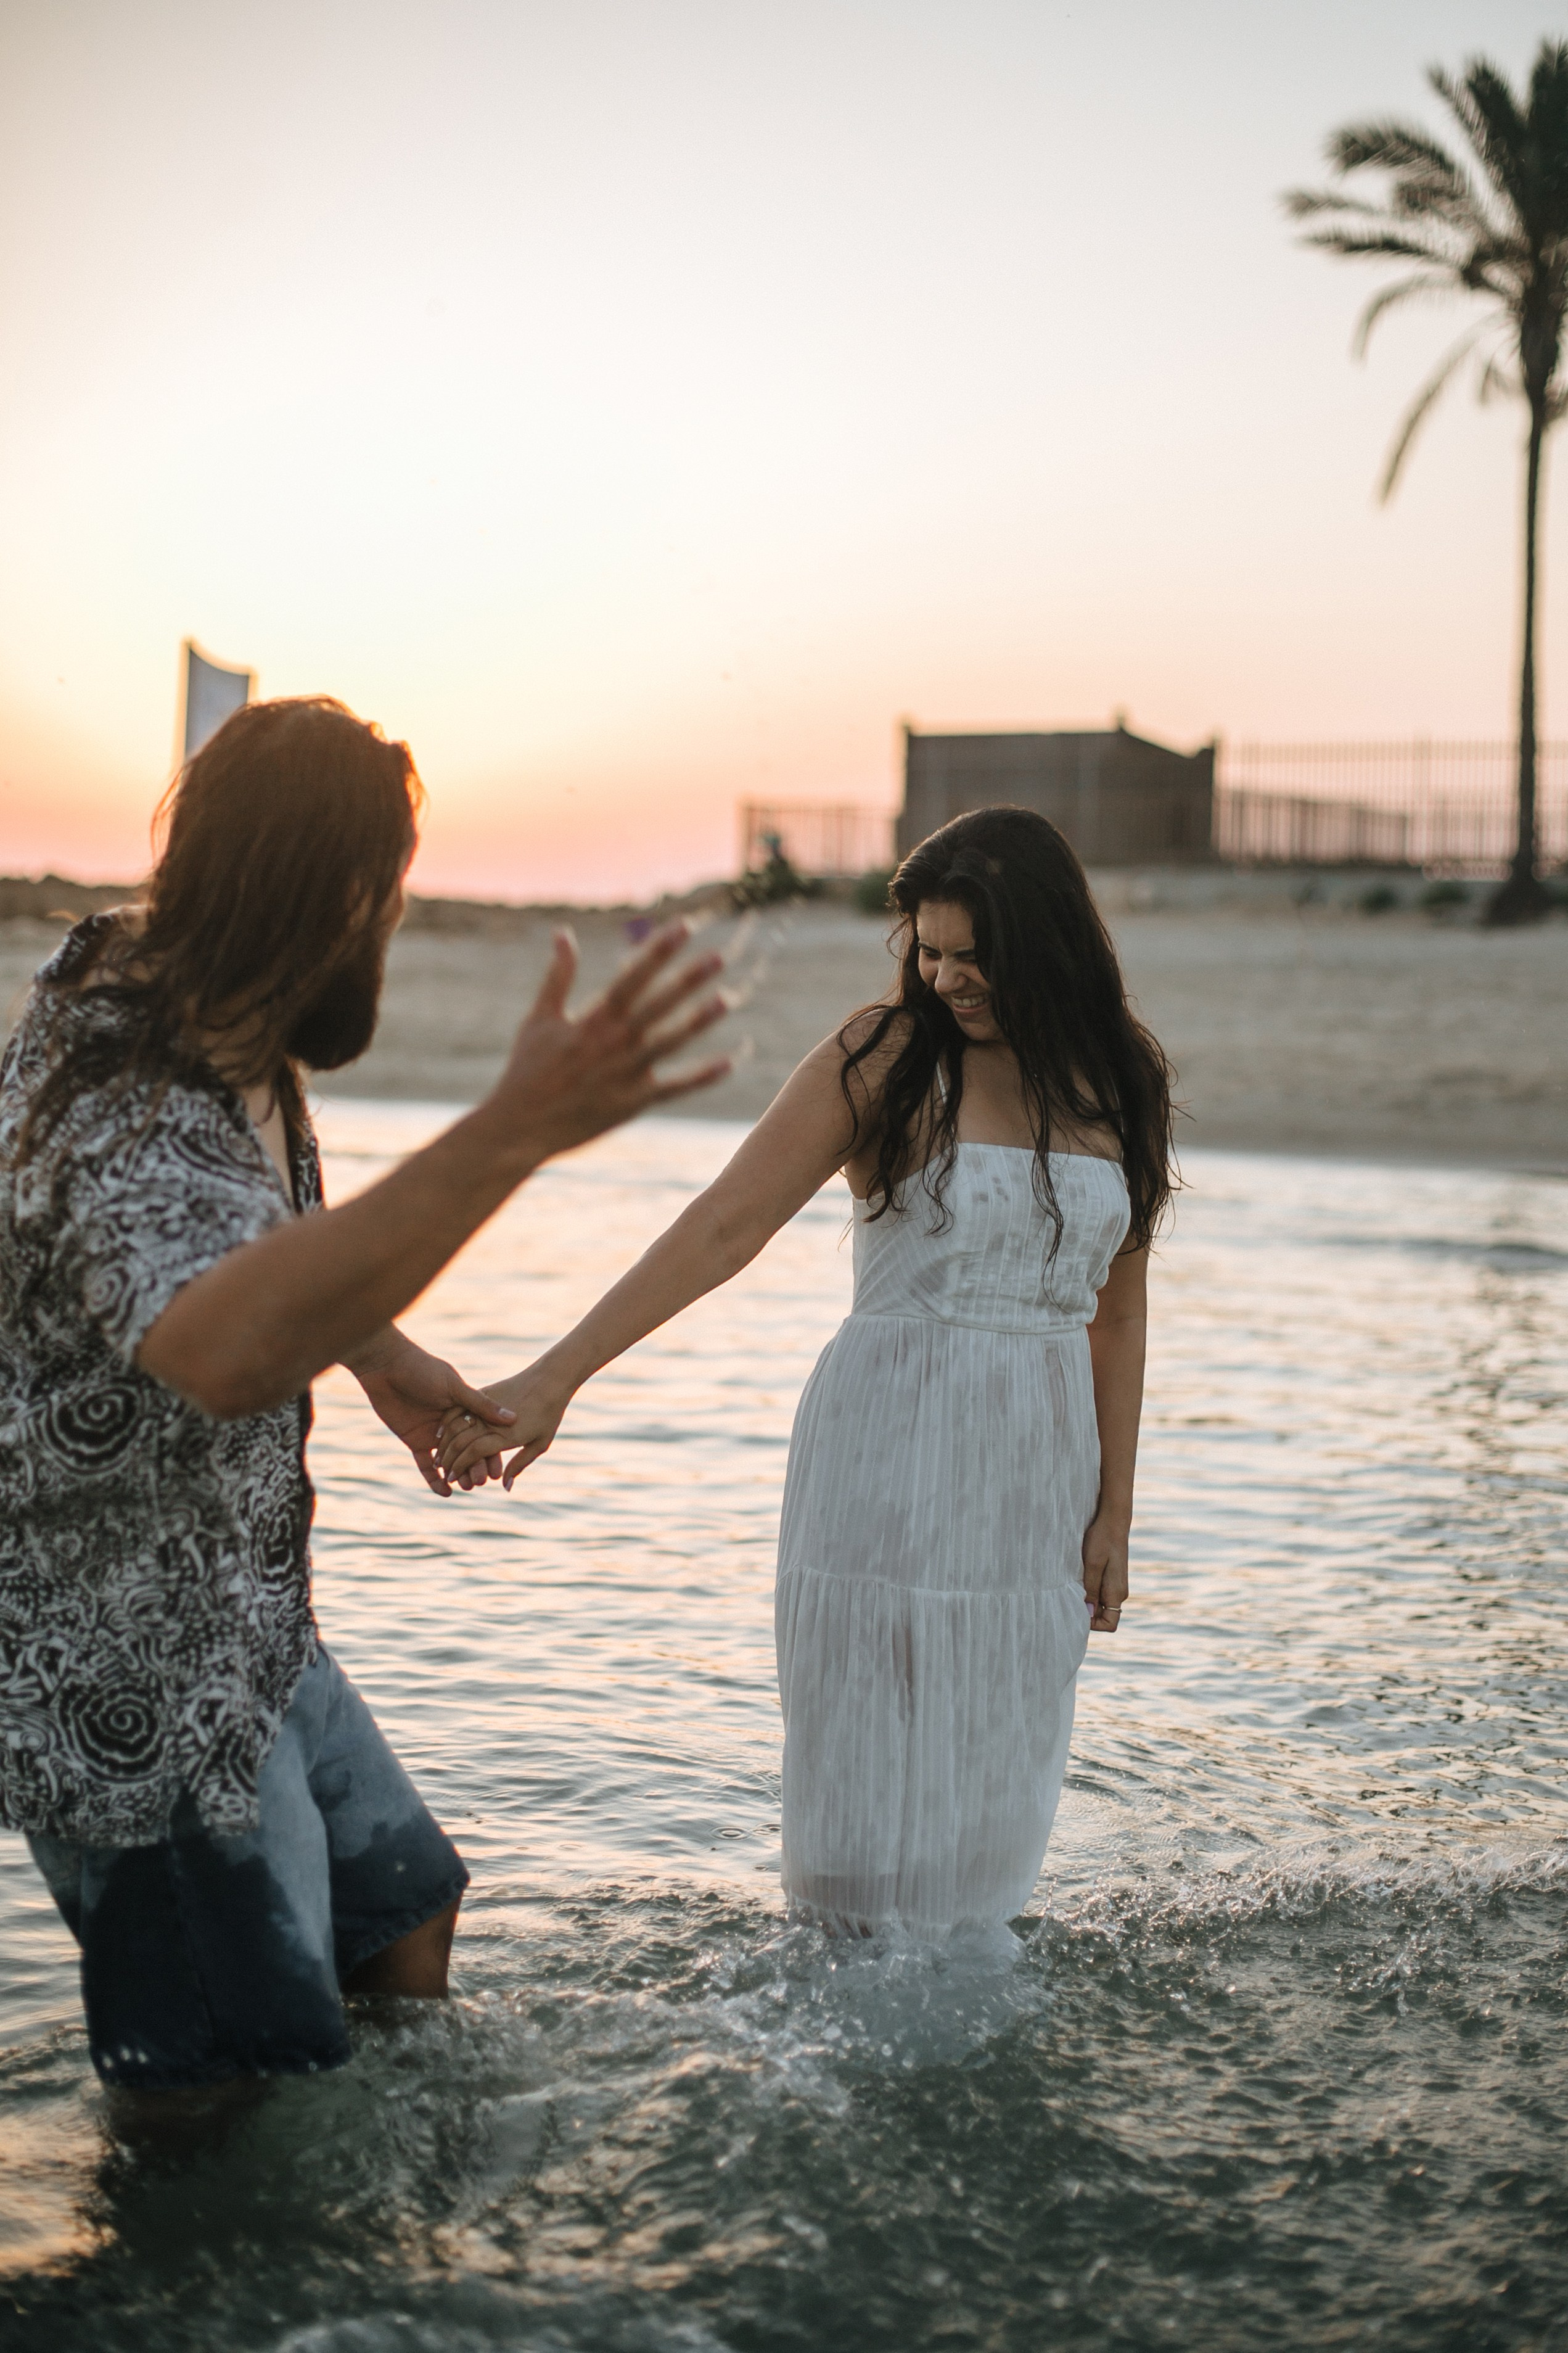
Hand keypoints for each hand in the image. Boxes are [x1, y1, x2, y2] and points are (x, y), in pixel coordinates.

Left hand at [350, 1328, 516, 1496]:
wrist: (387, 1366)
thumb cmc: (423, 1369)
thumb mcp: (454, 1386)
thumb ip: (481, 1405)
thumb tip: (513, 1418)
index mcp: (465, 1410)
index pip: (483, 1436)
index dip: (491, 1454)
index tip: (498, 1471)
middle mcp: (451, 1425)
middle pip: (467, 1451)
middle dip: (475, 1467)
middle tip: (482, 1482)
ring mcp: (433, 1435)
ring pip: (449, 1460)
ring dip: (458, 1474)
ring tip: (467, 1486)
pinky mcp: (414, 1441)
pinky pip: (426, 1465)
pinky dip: (434, 1479)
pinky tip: (445, 1492)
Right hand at [437, 1364, 570, 1490]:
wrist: (550, 1378)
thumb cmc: (550, 1414)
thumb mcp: (540, 1443)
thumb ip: (519, 1464)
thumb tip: (505, 1487)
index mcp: (507, 1435)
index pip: (474, 1452)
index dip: (460, 1467)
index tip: (451, 1478)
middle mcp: (493, 1420)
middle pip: (461, 1441)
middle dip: (448, 1460)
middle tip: (442, 1472)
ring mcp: (486, 1406)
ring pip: (456, 1426)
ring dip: (444, 1444)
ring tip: (438, 1457)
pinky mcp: (484, 1393)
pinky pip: (459, 1409)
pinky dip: (446, 1423)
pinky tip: (440, 1434)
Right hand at [480, 922, 729, 1164]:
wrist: (520, 1128)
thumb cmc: (527, 1070)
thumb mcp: (538, 1018)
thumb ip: (558, 976)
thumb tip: (563, 933)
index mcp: (592, 1020)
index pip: (632, 976)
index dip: (659, 951)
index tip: (684, 927)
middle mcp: (613, 1044)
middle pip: (658, 1005)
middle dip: (688, 979)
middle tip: (718, 956)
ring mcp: (626, 1075)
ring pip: (671, 1042)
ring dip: (700, 1021)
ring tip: (728, 999)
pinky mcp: (634, 1104)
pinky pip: (674, 1089)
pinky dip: (701, 1077)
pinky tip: (729, 1063)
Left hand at [1081, 1513, 1128, 1633]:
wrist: (1112, 1521)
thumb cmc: (1102, 1540)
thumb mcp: (1092, 1565)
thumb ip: (1090, 1589)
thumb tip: (1087, 1613)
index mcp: (1117, 1593)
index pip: (1110, 1624)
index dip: (1093, 1624)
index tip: (1077, 1610)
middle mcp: (1119, 1592)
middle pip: (1103, 1616)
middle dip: (1087, 1612)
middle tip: (1069, 1596)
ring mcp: (1115, 1585)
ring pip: (1099, 1604)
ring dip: (1086, 1599)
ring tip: (1073, 1584)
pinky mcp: (1110, 1577)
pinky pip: (1099, 1592)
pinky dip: (1088, 1590)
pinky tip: (1078, 1577)